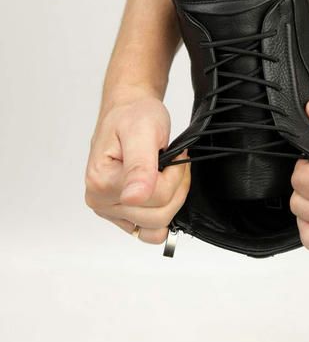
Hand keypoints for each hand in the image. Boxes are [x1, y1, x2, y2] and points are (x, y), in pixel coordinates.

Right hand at [85, 95, 189, 243]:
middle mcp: (100, 200)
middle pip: (157, 216)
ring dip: (172, 200)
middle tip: (174, 161)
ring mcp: (110, 210)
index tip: (175, 154)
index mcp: (101, 182)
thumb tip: (133, 197)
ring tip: (168, 173)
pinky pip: (148, 231)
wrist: (128, 111)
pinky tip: (163, 190)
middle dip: (176, 187)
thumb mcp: (142, 132)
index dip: (174, 176)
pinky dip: (163, 213)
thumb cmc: (133, 116)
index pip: (153, 198)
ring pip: (155, 227)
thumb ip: (139, 166)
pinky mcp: (121, 215)